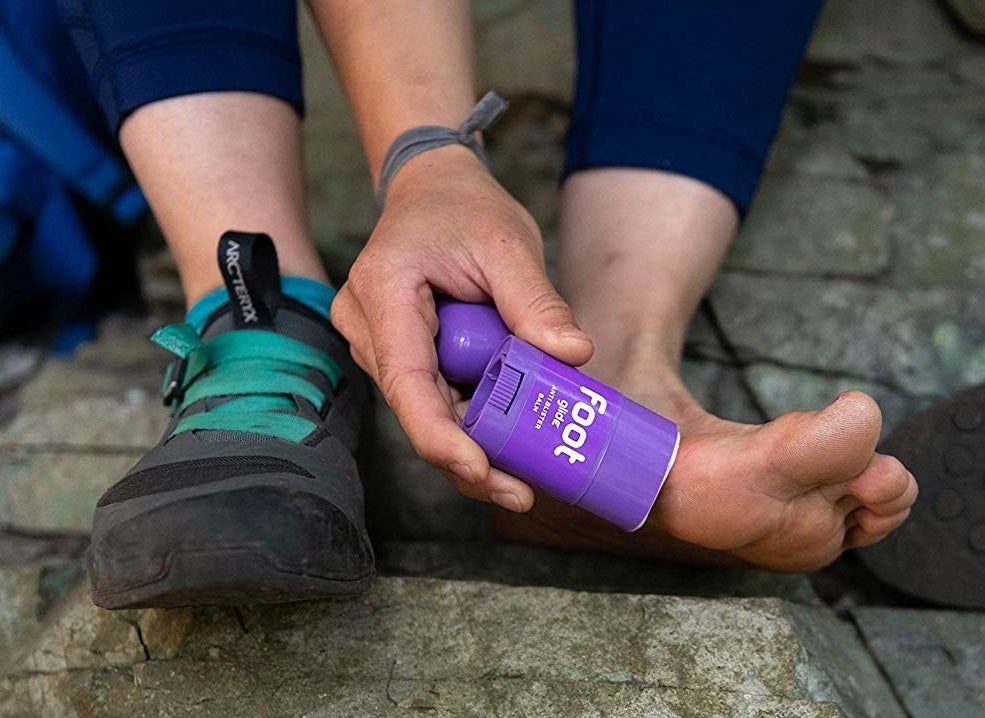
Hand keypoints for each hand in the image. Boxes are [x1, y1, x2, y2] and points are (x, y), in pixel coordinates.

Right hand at [331, 145, 593, 511]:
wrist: (433, 189)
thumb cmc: (463, 207)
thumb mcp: (507, 243)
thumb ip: (536, 300)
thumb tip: (573, 355)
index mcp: (383, 292)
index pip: (406, 383)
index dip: (443, 438)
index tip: (486, 474)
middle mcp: (366, 326)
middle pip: (415, 411)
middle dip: (468, 457)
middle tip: (524, 492)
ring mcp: (378, 344)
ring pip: (426, 411)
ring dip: (474, 442)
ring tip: (526, 476)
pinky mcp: (400, 354)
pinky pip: (434, 397)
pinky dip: (472, 419)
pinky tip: (510, 444)